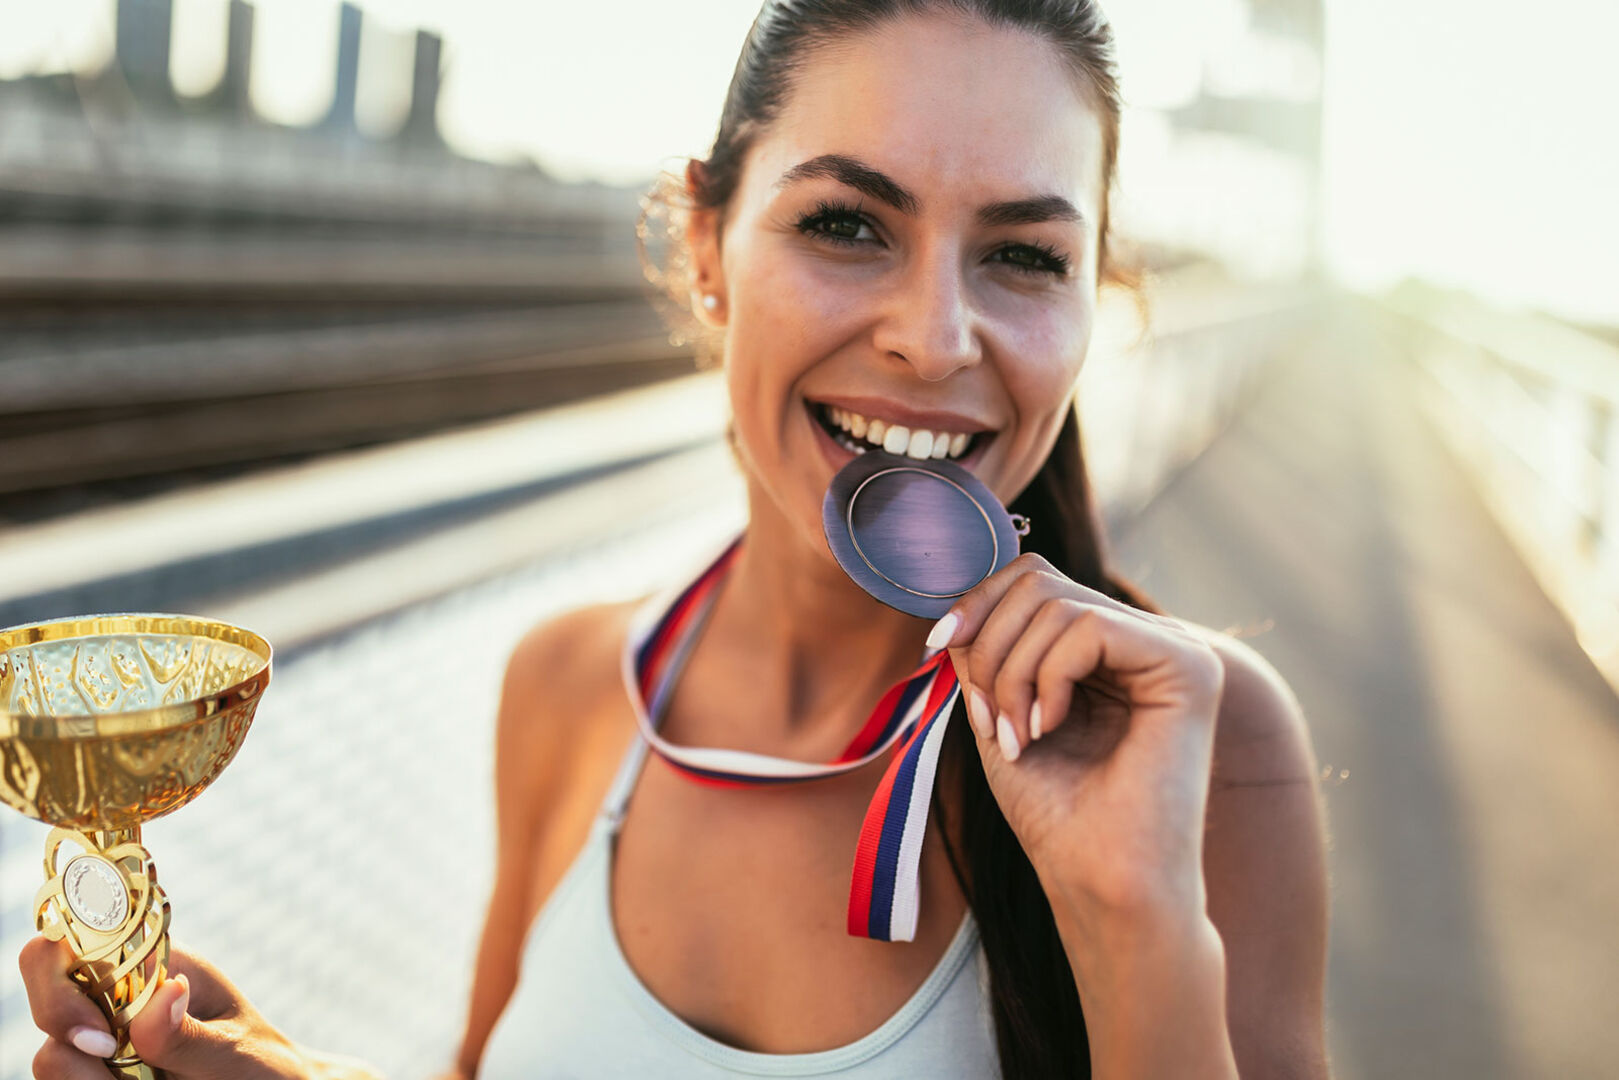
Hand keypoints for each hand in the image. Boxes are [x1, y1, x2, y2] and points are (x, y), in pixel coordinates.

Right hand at [19, 935, 380, 1079]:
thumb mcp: (236, 1048)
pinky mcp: (95, 1077)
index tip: (100, 1021)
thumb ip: (192, 1033)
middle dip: (62, 1022)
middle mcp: (117, 999)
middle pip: (46, 988)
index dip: (63, 961)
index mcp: (155, 966)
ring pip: (50, 1054)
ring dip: (83, 1076)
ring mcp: (100, 1043)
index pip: (83, 934)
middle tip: (111, 1055)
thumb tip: (165, 992)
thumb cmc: (260, 1065)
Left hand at [929, 552, 1224, 920]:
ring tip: (1019, 738)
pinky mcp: (1190, 667)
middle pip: (1037, 578)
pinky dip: (1047, 678)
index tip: (936, 647)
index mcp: (1105, 649)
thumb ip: (984, 649)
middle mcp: (1144, 640)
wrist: (1101, 886)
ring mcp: (1174, 649)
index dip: (975, 602)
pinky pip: (1089, 627)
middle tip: (989, 718)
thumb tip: (956, 591)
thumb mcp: (998, 712)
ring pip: (1056, 602)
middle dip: (988, 643)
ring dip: (1011, 674)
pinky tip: (1049, 729)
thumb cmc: (1054, 815)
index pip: (1030, 578)